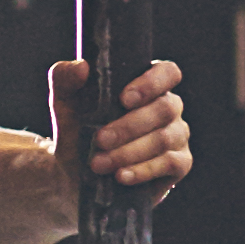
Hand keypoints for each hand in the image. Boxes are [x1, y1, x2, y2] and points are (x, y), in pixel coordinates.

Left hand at [64, 56, 192, 203]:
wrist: (75, 174)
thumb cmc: (77, 131)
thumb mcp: (65, 104)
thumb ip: (65, 79)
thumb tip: (81, 66)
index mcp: (148, 85)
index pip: (167, 72)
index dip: (151, 83)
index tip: (124, 99)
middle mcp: (169, 107)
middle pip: (164, 108)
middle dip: (129, 126)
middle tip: (100, 140)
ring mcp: (177, 135)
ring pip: (164, 138)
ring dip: (129, 152)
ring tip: (99, 163)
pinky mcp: (179, 163)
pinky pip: (170, 163)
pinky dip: (142, 170)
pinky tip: (121, 176)